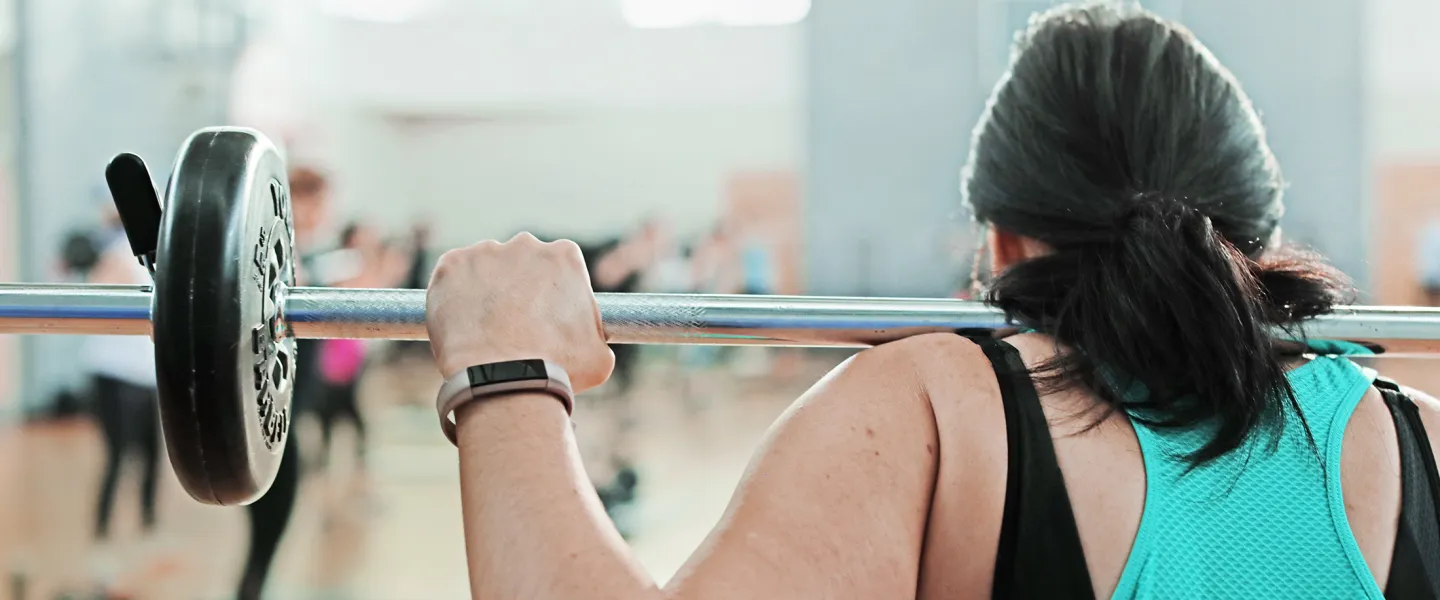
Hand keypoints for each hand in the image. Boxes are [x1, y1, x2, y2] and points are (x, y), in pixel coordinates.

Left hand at [426, 232, 614, 391]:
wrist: (506, 380)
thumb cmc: (559, 370)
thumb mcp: (600, 353)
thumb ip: (594, 333)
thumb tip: (591, 339)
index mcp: (564, 256)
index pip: (557, 266)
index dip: (550, 293)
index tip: (543, 317)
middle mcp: (525, 244)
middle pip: (519, 264)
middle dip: (516, 288)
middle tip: (512, 325)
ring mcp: (484, 252)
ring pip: (483, 270)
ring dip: (484, 292)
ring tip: (484, 332)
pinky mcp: (450, 266)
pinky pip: (451, 279)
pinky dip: (453, 298)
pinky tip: (461, 326)